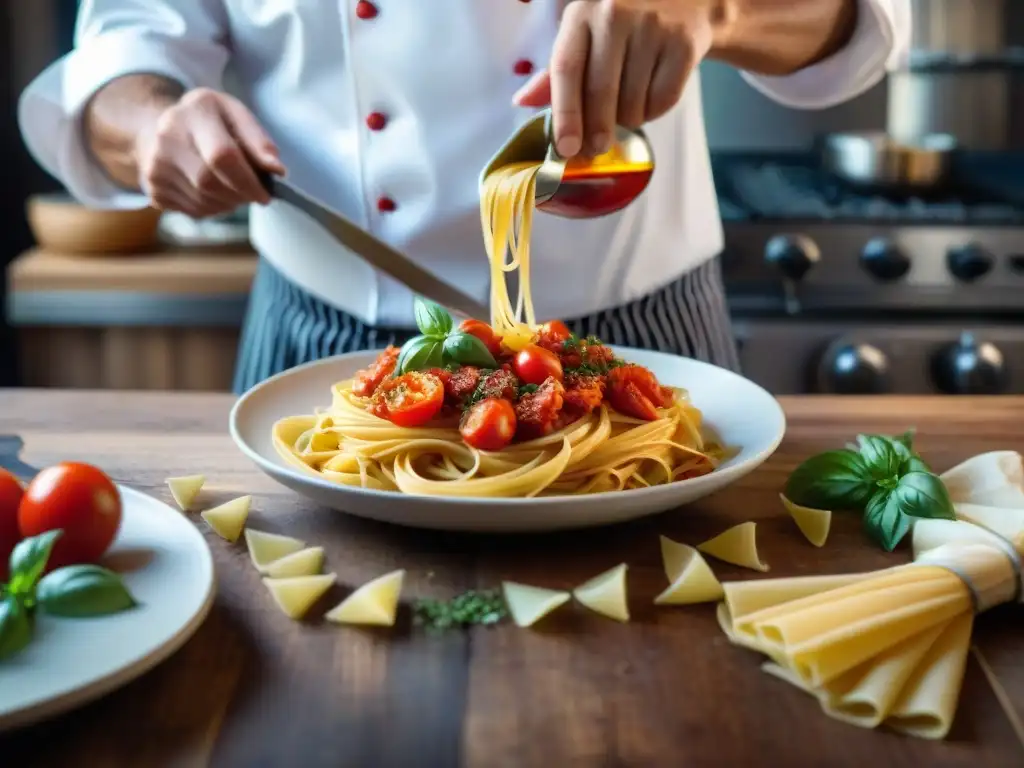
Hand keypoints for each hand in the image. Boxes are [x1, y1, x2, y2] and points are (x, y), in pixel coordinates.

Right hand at [135, 88, 285, 217]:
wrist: (156, 128)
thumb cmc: (207, 121)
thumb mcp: (235, 114)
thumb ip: (259, 140)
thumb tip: (277, 170)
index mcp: (193, 112)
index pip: (222, 156)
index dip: (249, 181)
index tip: (266, 193)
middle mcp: (166, 138)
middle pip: (211, 184)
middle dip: (240, 195)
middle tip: (253, 193)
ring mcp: (155, 167)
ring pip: (204, 203)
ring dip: (229, 203)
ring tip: (234, 189)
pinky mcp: (154, 191)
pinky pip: (194, 211)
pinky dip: (214, 208)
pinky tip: (215, 193)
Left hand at [514, 0, 723, 157]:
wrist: (685, 1)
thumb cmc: (624, 26)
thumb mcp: (585, 37)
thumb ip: (557, 73)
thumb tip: (522, 101)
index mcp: (581, 15)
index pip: (566, 70)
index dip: (565, 115)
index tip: (566, 148)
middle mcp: (615, 15)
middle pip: (599, 93)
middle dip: (596, 131)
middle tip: (596, 148)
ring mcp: (652, 27)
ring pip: (632, 104)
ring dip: (628, 119)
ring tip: (631, 100)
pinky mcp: (683, 43)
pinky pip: (662, 101)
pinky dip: (654, 111)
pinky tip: (652, 92)